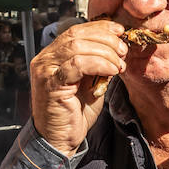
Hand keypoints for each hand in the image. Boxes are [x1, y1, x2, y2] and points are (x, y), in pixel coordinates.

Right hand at [29, 20, 126, 155]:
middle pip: (76, 35)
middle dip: (105, 39)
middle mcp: (45, 59)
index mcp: (53, 56)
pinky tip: (112, 71)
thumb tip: (117, 48)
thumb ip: (99, 65)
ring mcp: (46, 70)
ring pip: (78, 46)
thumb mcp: (91, 83)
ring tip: (119, 63)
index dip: (99, 28)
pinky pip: (78, 63)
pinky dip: (99, 63)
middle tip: (123, 50)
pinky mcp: (51, 83)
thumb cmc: (74, 114)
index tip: (120, 32)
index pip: (76, 31)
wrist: (60, 140)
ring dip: (105, 52)